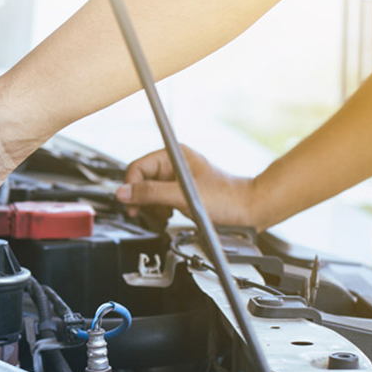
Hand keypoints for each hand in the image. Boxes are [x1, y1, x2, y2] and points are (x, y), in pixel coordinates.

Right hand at [114, 146, 262, 227]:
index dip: (131, 186)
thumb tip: (123, 193)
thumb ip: (150, 193)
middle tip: (142, 213)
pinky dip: (160, 211)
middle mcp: (173, 164)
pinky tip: (169, 216)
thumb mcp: (182, 195)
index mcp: (173, 155)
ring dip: (151, 207)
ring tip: (163, 215)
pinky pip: (160, 200)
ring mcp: (177, 179)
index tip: (131, 204)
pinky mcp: (181, 193)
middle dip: (141, 199)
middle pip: (141, 180)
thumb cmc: (226, 198)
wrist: (248, 211)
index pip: (137, 168)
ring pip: (149, 192)